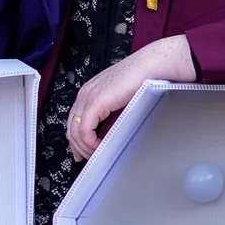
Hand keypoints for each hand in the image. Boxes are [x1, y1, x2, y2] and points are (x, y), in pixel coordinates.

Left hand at [68, 35, 195, 160]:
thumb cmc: (144, 78)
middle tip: (89, 159)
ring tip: (99, 155)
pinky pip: (84, 130)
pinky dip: (91, 143)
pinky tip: (101, 147)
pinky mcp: (95, 102)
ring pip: (75, 131)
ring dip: (86, 148)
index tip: (82, 152)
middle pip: (71, 127)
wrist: (154, 66)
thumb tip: (108, 133)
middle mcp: (86, 93)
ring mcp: (88, 97)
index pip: (74, 120)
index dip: (76, 140)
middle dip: (78, 147)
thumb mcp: (121, 100)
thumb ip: (111, 114)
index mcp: (91, 91)